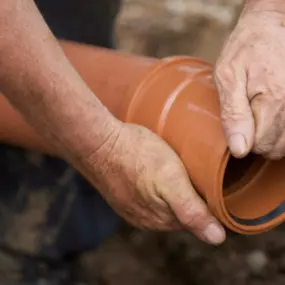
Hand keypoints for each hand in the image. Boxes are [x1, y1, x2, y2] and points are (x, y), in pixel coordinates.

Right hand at [82, 123, 225, 244]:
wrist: (98, 143)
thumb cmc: (136, 156)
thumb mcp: (171, 180)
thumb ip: (191, 210)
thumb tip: (217, 238)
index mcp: (161, 219)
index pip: (195, 219)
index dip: (207, 203)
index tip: (212, 184)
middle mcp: (146, 218)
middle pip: (179, 211)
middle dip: (191, 197)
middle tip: (197, 174)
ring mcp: (132, 206)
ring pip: (163, 202)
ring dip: (174, 190)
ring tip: (179, 172)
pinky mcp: (123, 193)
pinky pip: (147, 195)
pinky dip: (156, 186)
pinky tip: (156, 173)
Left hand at [214, 0, 284, 158]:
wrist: (270, 26)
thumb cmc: (245, 50)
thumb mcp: (228, 78)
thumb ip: (233, 115)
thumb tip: (239, 149)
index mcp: (274, 100)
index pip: (260, 145)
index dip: (244, 141)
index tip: (238, 126)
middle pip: (277, 147)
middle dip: (258, 141)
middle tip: (248, 121)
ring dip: (273, 137)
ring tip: (261, 116)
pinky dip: (283, 131)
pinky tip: (274, 117)